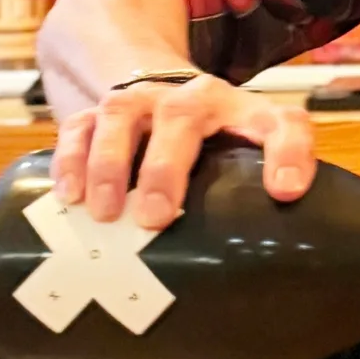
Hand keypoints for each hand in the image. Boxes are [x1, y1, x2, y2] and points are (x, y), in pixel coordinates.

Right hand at [51, 74, 316, 228]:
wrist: (166, 96)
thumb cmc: (215, 145)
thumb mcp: (246, 161)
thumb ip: (261, 193)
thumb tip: (273, 263)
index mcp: (245, 113)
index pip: (281, 123)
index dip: (289, 153)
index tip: (286, 192)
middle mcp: (193, 98)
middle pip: (183, 116)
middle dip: (166, 167)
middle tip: (155, 216)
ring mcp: (142, 101)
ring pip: (122, 115)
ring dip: (110, 163)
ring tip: (106, 212)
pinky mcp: (99, 112)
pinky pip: (79, 125)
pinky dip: (70, 158)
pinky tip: (70, 195)